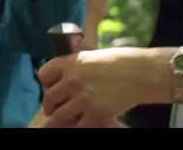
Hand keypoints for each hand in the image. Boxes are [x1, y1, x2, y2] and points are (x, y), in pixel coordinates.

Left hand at [37, 47, 153, 126]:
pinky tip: (80, 123)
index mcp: (70, 63)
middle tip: (52, 109)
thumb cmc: (118, 61)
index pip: (43, 74)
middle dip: (50, 105)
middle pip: (49, 98)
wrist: (139, 73)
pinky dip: (76, 126)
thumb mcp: (90, 56)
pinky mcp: (95, 113)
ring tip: (61, 119)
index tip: (50, 87)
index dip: (46, 82)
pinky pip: (77, 126)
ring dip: (58, 118)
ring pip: (59, 115)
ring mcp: (82, 98)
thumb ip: (74, 66)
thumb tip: (63, 77)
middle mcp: (72, 80)